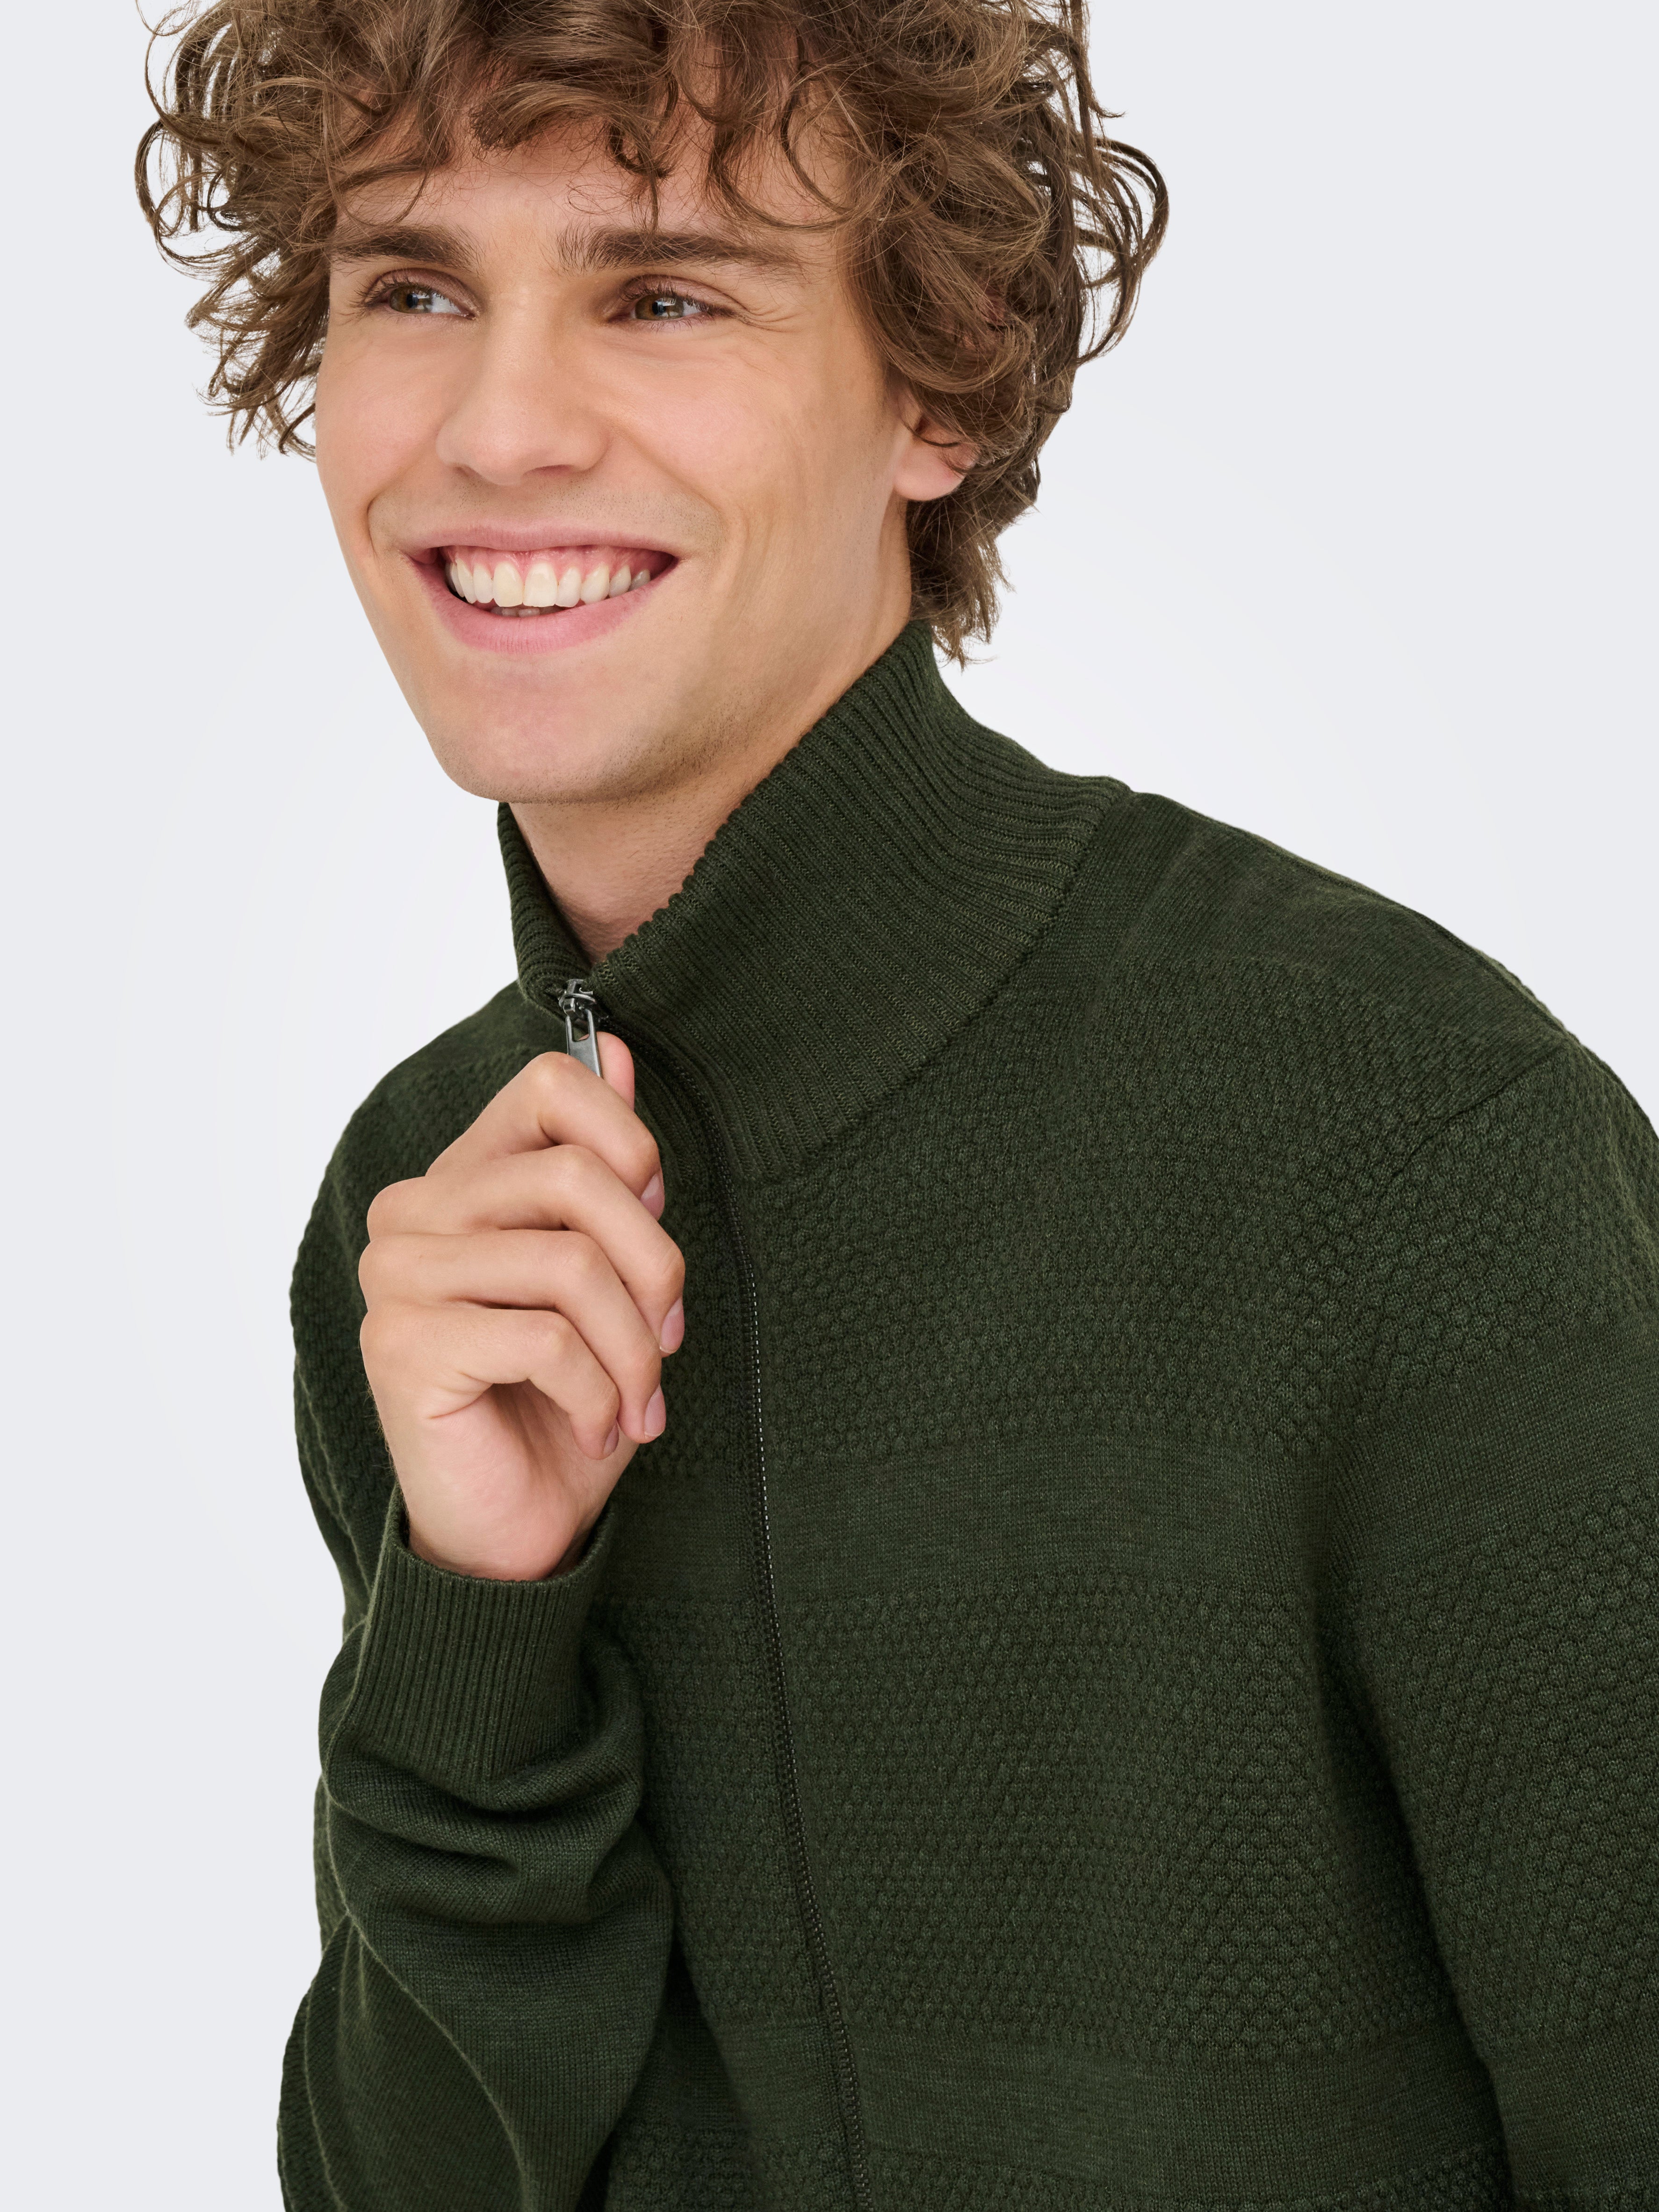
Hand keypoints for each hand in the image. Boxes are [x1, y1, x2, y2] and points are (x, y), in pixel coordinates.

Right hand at [357, 1036, 684, 1579]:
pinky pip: (545, 1339)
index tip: (654, 1217)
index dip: (630, 1144)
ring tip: (640, 1401)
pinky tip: (599, 1428)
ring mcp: (397, 1278)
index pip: (548, 1087)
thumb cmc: (565, 1400)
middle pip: (574, 1175)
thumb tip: (616, 1049)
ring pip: (569, 1264)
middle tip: (669, 1339)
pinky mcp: (403, 1347)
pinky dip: (600, 1392)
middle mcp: (413, 1213)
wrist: (517, 1530)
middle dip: (654, 1266)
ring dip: (634, 1347)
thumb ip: (603, 1165)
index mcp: (460, 1179)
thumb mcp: (609, 1276)